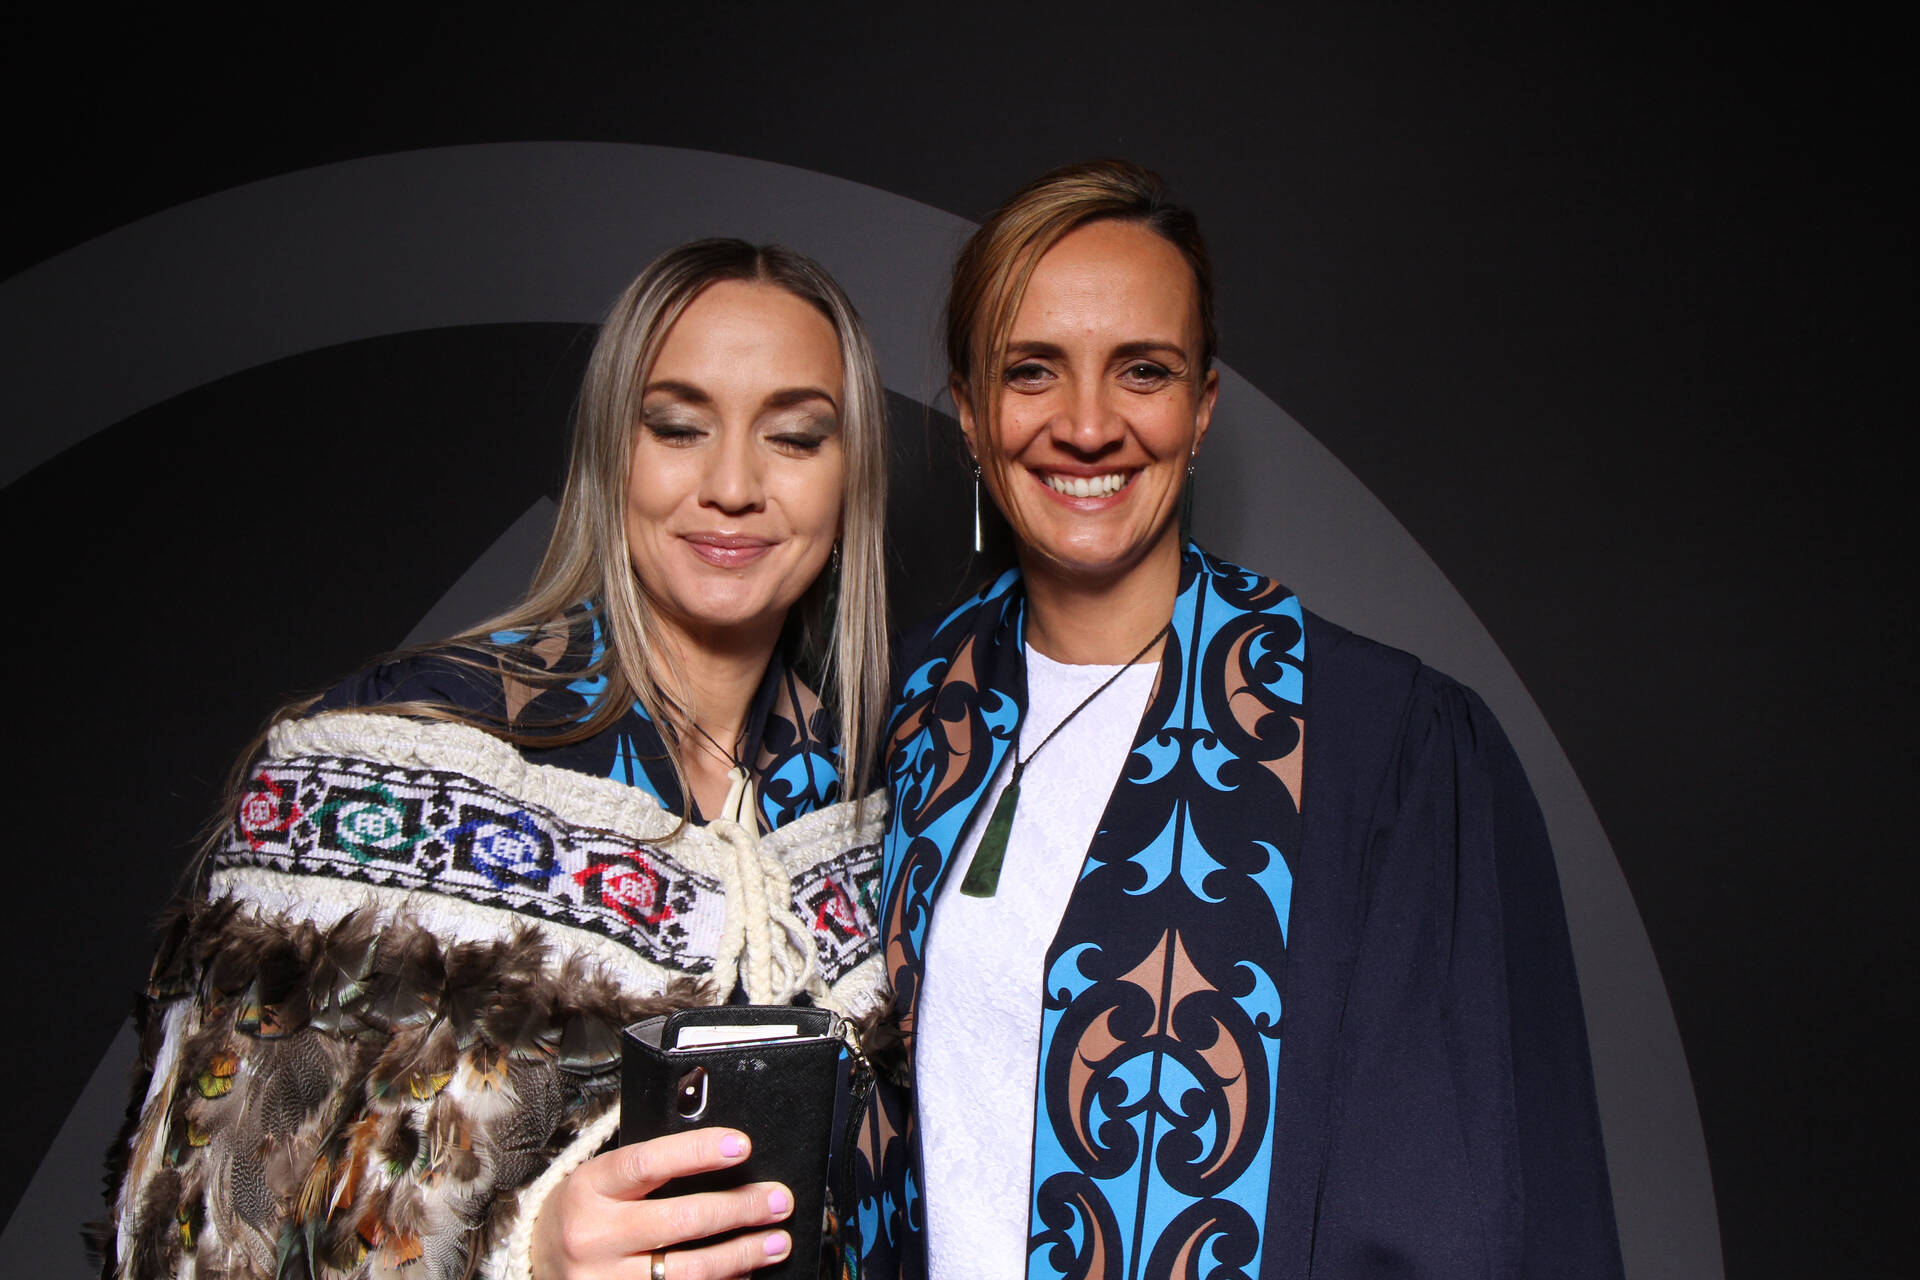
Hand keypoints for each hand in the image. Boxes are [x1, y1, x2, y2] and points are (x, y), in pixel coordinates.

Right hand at [531, 1128, 793, 1278]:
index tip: (741, 1146)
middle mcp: (593, 1236)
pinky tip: (744, 1273)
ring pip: (687, 1271)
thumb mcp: (602, 1182)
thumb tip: (723, 1158)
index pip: (647, 1163)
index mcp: (589, 1189)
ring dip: (741, 1255)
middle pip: (679, 1220)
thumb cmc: (584, 1213)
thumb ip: (651, 1173)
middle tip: (777, 1199)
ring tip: (776, 1241)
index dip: (697, 1153)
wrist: (537, 1261)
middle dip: (739, 1208)